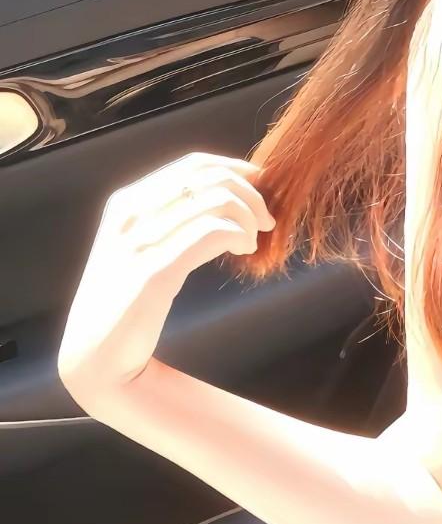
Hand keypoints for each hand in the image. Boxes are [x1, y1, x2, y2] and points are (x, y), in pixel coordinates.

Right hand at [57, 151, 274, 404]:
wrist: (93, 359)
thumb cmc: (123, 305)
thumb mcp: (136, 250)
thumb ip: (166, 222)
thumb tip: (221, 198)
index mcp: (125, 204)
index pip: (191, 164)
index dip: (232, 167)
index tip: (258, 183)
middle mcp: (129, 215)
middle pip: (207, 177)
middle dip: (248, 192)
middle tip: (265, 220)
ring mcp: (139, 243)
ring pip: (215, 201)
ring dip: (247, 217)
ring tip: (252, 241)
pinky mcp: (154, 273)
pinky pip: (211, 233)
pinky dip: (238, 235)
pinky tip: (243, 251)